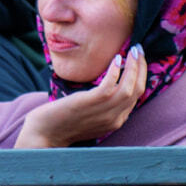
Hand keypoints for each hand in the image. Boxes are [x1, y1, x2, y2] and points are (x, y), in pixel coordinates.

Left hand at [16, 45, 147, 148]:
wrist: (44, 134)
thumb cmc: (63, 121)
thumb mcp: (90, 115)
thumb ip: (103, 105)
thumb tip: (111, 83)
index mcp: (116, 121)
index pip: (136, 96)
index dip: (140, 76)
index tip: (139, 60)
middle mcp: (114, 119)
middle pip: (137, 91)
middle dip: (141, 68)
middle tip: (139, 50)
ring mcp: (103, 112)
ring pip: (129, 88)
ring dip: (134, 67)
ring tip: (134, 50)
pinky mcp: (90, 103)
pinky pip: (110, 86)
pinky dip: (116, 71)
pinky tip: (116, 58)